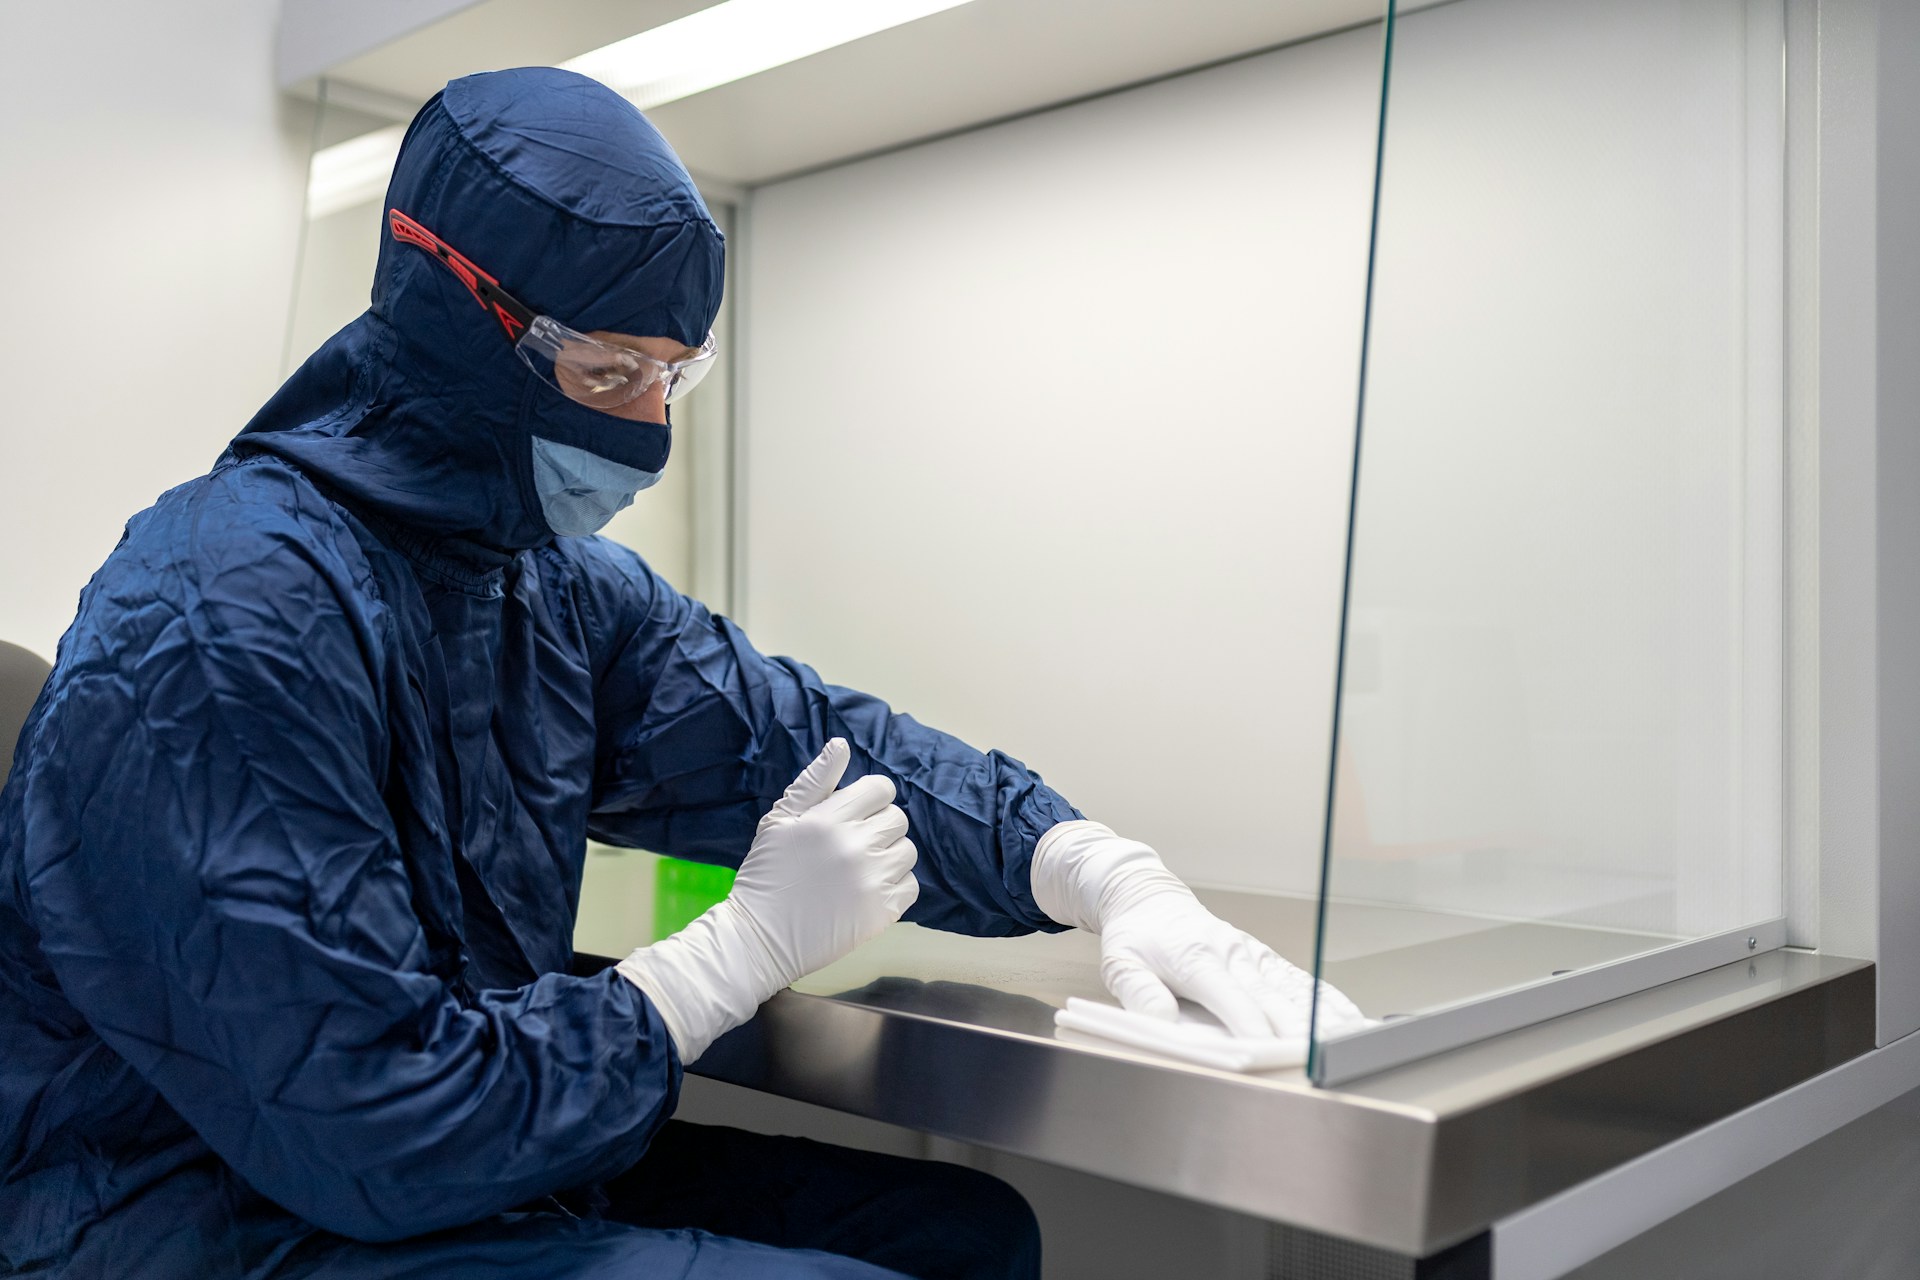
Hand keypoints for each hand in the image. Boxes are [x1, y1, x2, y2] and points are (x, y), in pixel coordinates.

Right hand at [730, 737, 919, 984]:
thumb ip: (814, 781)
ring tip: (860, 869)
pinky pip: (910, 885)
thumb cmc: (766, 874)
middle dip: (878, 826)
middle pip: (897, 819)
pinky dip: (894, 886)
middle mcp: (856, 846)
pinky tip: (867, 890)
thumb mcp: (779, 820)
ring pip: (908, 851)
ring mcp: (872, 880)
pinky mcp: (882, 912)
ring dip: (888, 855)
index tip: (854, 815)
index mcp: (830, 819)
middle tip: (852, 845)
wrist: (760, 938)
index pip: (881, 790)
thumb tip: (841, 744)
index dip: (870, 799)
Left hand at [1030, 821, 1364, 1038]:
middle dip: (1296, 1028)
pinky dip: (1323, 999)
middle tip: (1320, 1056)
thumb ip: (1139, 993)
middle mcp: (1232, 954)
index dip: (1250, 1025)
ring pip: (1292, 988)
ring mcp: (1252, 955)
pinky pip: (1297, 979)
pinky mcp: (1262, 957)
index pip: (1231, 997)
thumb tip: (1163, 1023)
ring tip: (1351, 1039)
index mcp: (1198, 958)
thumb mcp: (1120, 963)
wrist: (1150, 900)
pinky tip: (1348, 1017)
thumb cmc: (1137, 937)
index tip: (1266, 1050)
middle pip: (1271, 997)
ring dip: (1321, 1015)